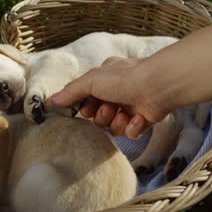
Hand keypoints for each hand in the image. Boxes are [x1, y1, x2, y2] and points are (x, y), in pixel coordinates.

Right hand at [51, 57, 170, 138]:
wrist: (158, 86)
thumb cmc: (124, 78)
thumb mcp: (91, 81)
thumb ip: (72, 92)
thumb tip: (53, 100)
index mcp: (105, 79)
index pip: (87, 99)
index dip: (85, 108)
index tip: (86, 109)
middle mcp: (117, 92)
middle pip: (98, 116)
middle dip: (101, 116)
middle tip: (108, 109)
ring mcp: (131, 106)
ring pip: (113, 126)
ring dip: (116, 122)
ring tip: (124, 114)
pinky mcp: (144, 119)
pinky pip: (130, 132)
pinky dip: (132, 128)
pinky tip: (138, 119)